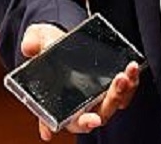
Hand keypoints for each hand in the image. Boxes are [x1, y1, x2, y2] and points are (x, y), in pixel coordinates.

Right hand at [19, 24, 141, 139]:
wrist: (61, 38)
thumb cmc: (47, 45)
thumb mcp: (38, 38)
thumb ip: (33, 42)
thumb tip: (28, 47)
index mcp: (59, 104)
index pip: (70, 121)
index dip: (82, 122)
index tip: (92, 120)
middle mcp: (81, 106)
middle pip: (99, 114)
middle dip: (111, 101)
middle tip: (118, 82)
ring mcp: (98, 97)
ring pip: (114, 104)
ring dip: (124, 91)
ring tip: (127, 71)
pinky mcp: (112, 84)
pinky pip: (125, 89)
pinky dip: (131, 81)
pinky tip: (132, 67)